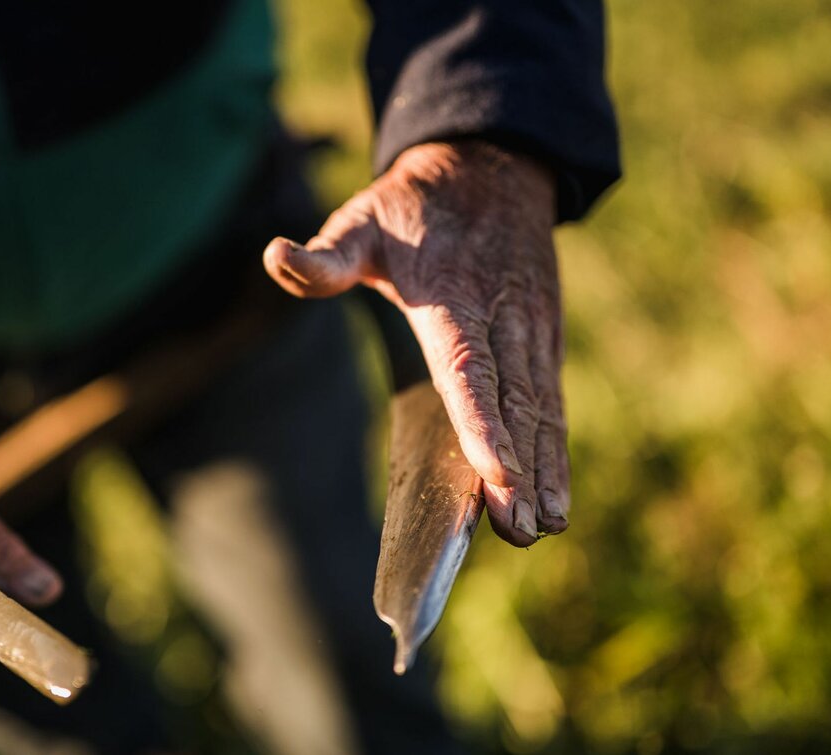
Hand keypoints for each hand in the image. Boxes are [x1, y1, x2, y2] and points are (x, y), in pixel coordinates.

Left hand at [264, 141, 566, 545]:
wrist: (490, 167)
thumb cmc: (412, 208)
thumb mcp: (360, 220)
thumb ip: (323, 255)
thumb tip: (274, 255)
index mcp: (452, 296)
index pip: (467, 368)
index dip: (481, 423)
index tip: (496, 474)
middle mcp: (500, 317)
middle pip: (511, 402)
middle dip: (519, 470)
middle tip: (522, 530)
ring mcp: (529, 329)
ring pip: (540, 407)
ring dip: (545, 469)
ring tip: (544, 526)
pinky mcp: (544, 338)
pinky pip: (551, 398)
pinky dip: (555, 448)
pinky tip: (555, 495)